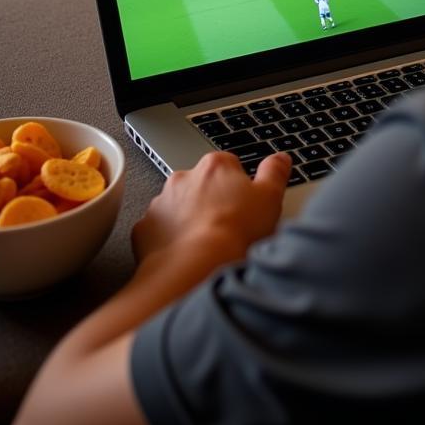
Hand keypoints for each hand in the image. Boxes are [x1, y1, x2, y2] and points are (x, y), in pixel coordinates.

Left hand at [132, 150, 290, 265]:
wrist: (196, 266)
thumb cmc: (235, 231)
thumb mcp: (270, 197)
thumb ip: (275, 172)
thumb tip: (280, 158)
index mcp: (215, 165)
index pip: (230, 165)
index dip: (240, 186)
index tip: (246, 204)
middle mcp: (184, 177)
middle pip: (202, 184)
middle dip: (212, 200)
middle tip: (228, 225)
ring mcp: (161, 202)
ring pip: (178, 206)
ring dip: (189, 218)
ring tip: (207, 243)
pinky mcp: (145, 228)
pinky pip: (158, 230)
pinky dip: (169, 239)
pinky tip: (185, 253)